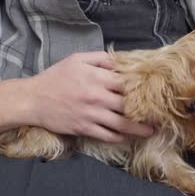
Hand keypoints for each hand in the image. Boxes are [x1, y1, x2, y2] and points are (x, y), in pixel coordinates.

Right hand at [25, 52, 153, 142]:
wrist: (33, 100)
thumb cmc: (55, 77)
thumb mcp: (77, 60)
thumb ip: (101, 59)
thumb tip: (122, 61)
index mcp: (96, 77)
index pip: (127, 82)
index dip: (142, 87)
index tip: (154, 91)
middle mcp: (96, 96)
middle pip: (129, 105)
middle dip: (147, 110)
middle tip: (161, 114)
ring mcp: (91, 114)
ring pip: (122, 124)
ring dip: (140, 129)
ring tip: (153, 130)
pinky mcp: (84, 128)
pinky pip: (108, 135)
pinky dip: (120, 137)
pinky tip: (129, 136)